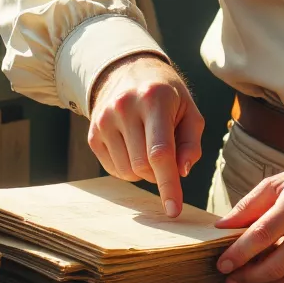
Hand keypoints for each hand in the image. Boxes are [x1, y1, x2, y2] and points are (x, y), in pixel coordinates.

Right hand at [88, 53, 203, 217]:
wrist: (128, 72)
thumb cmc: (167, 96)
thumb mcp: (189, 111)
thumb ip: (191, 143)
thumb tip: (181, 172)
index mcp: (154, 100)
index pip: (160, 152)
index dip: (168, 184)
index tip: (174, 210)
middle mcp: (124, 108)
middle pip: (142, 166)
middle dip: (159, 174)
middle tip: (167, 160)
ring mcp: (104, 120)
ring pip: (126, 172)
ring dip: (143, 172)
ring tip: (149, 148)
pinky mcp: (92, 133)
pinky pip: (112, 169)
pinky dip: (128, 168)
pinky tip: (134, 147)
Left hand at [215, 138, 283, 282]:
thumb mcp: (283, 181)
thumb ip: (250, 204)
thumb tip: (222, 227)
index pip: (260, 237)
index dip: (237, 256)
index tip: (222, 266)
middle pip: (274, 267)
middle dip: (247, 277)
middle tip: (232, 279)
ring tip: (256, 277)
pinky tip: (282, 278)